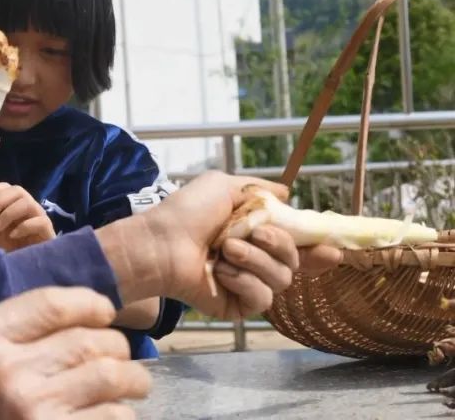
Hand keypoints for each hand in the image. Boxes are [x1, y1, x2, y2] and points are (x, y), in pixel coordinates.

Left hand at [0, 183, 55, 251]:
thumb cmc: (4, 248)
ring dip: (8, 213)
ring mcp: (39, 218)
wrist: (18, 270)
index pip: (5, 187)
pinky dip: (24, 226)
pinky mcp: (47, 232)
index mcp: (12, 203)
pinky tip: (13, 236)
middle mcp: (27, 207)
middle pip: (17, 190)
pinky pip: (40, 221)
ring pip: (28, 203)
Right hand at [0, 288, 149, 418]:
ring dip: (132, 379)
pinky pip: (111, 418)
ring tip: (132, 382)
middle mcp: (6, 372)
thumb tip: (83, 311)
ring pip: (111, 378)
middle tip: (118, 353)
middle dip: (115, 345)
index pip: (53, 304)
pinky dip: (120, 413)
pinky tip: (111, 412)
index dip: (91, 304)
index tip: (104, 312)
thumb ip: (12, 324)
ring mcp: (31, 412)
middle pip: (89, 341)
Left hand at [98, 171, 341, 319]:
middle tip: (255, 232)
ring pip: (282, 279)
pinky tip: (221, 273)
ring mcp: (246, 284)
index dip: (318, 249)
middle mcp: (255, 260)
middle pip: (295, 261)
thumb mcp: (223, 186)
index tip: (332, 249)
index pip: (297, 245)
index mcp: (255, 234)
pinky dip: (244, 281)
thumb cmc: (185, 212)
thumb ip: (258, 189)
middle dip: (279, 244)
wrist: (160, 243)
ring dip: (255, 259)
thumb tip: (287, 192)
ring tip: (225, 249)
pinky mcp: (237, 306)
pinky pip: (262, 298)